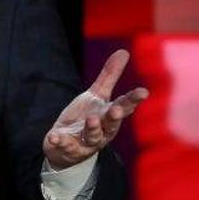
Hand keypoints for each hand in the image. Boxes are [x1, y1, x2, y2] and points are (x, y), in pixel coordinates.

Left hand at [43, 49, 147, 168]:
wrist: (65, 146)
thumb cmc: (86, 117)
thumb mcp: (96, 95)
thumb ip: (109, 76)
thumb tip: (124, 51)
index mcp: (109, 115)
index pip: (124, 106)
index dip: (133, 100)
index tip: (143, 92)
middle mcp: (102, 131)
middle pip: (111, 125)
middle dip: (114, 118)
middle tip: (116, 110)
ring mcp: (85, 141)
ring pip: (92, 137)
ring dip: (92, 129)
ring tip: (91, 119)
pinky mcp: (68, 148)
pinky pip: (65, 146)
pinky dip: (61, 142)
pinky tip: (55, 137)